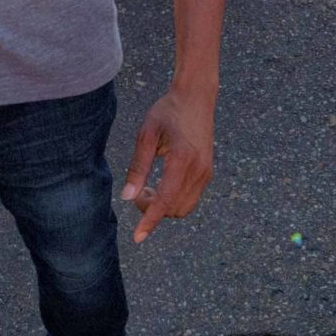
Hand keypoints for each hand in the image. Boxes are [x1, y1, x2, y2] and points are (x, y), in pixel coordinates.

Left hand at [120, 82, 215, 243]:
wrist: (196, 98)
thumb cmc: (167, 112)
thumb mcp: (146, 134)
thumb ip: (137, 166)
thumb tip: (127, 197)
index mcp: (182, 160)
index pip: (165, 200)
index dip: (150, 220)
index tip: (137, 238)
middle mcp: (199, 170)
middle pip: (174, 209)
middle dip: (152, 210)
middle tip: (137, 191)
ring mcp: (207, 173)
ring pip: (184, 208)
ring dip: (163, 207)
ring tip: (147, 187)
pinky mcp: (208, 173)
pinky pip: (190, 198)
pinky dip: (173, 200)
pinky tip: (160, 184)